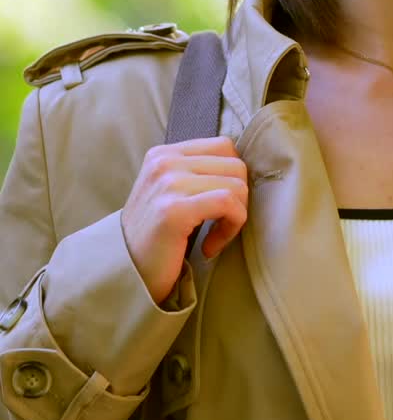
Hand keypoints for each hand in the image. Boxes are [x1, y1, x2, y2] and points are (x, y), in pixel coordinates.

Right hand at [121, 137, 247, 304]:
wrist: (124, 272)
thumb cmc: (155, 237)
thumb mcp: (170, 193)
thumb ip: (197, 174)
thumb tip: (241, 169)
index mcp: (164, 154)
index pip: (224, 147)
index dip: (233, 178)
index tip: (221, 207)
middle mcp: (164, 162)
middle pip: (235, 165)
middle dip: (239, 199)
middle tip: (221, 225)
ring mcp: (168, 183)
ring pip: (236, 185)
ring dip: (235, 217)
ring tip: (214, 237)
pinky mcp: (175, 210)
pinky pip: (228, 204)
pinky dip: (230, 228)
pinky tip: (210, 247)